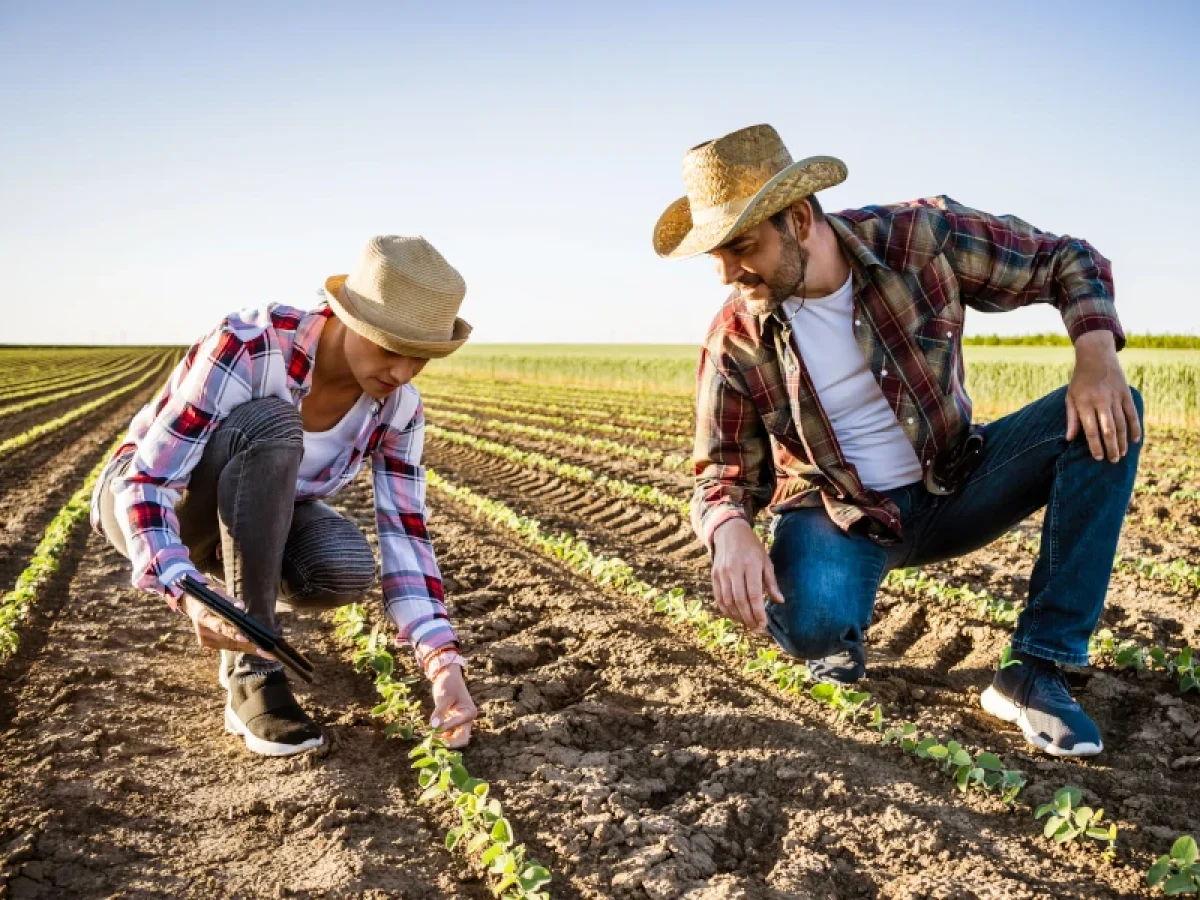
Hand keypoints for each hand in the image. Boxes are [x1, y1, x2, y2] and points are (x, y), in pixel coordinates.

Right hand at [178, 580, 264, 656]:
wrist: (194, 605)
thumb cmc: (210, 597)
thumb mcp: (218, 593)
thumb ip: (230, 601)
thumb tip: (241, 607)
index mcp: (203, 616)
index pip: (219, 626)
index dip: (232, 632)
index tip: (245, 637)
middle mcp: (202, 631)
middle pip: (226, 639)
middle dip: (246, 644)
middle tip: (263, 649)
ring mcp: (204, 639)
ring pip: (228, 645)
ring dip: (245, 648)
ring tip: (262, 650)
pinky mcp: (207, 644)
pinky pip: (226, 646)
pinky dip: (239, 647)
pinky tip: (252, 648)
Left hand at [431, 665, 476, 748]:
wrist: (447, 676)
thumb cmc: (448, 684)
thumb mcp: (443, 697)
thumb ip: (440, 712)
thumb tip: (434, 727)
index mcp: (469, 713)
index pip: (458, 727)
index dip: (444, 729)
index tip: (431, 730)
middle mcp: (467, 720)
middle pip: (461, 740)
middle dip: (448, 743)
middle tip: (432, 743)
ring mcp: (460, 723)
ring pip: (453, 739)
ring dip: (442, 741)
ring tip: (428, 739)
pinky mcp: (452, 723)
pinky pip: (447, 734)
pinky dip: (439, 736)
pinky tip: (428, 734)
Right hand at [711, 517, 784, 631]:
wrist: (730, 532)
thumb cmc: (752, 548)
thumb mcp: (766, 561)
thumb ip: (771, 582)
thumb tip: (780, 601)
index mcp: (750, 565)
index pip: (754, 594)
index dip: (758, 612)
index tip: (764, 624)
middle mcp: (734, 569)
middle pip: (740, 600)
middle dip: (749, 618)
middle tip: (757, 628)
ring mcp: (722, 572)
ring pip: (728, 601)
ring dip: (738, 616)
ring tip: (748, 624)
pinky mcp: (714, 575)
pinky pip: (719, 597)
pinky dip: (726, 610)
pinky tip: (735, 616)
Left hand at [1067, 330, 1141, 461]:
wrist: (1096, 356)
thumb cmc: (1080, 380)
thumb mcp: (1070, 397)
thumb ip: (1072, 418)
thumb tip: (1070, 439)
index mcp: (1084, 403)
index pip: (1090, 430)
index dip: (1095, 445)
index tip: (1097, 458)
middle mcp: (1101, 401)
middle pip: (1108, 430)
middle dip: (1111, 448)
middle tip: (1112, 460)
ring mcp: (1115, 397)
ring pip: (1122, 424)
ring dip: (1122, 441)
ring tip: (1121, 454)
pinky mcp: (1126, 394)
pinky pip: (1132, 414)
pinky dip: (1135, 428)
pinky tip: (1135, 440)